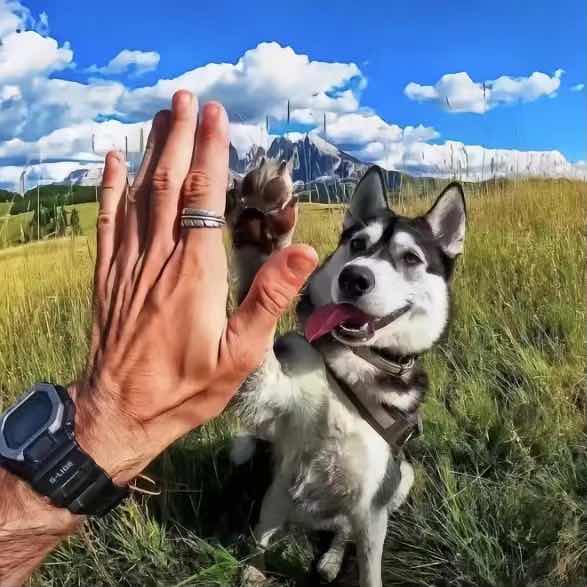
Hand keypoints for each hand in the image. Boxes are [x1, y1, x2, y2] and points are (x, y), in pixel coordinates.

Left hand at [72, 91, 317, 484]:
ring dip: (149, 152)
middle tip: (186, 99)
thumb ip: (269, 299)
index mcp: (195, 272)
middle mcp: (159, 259)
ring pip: (138, 195)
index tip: (215, 116)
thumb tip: (305, 252)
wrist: (120, 412)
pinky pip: (107, 222)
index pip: (204, 197)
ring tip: (160, 117)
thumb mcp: (241, 354)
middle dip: (180, 138)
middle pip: (168, 184)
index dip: (210, 153)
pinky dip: (109, 188)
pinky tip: (112, 163)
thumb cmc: (187, 387)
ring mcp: (128, 265)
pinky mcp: (107, 277)